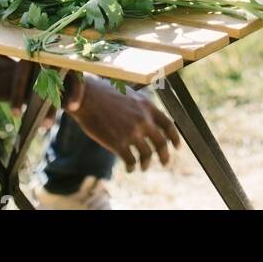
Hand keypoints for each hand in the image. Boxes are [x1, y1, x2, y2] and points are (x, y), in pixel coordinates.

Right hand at [66, 77, 180, 171]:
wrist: (86, 97)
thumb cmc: (104, 93)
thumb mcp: (129, 94)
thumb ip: (141, 107)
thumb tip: (148, 117)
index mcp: (147, 106)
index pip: (168, 124)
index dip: (174, 137)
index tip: (177, 146)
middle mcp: (143, 119)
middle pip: (161, 142)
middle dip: (165, 155)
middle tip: (165, 162)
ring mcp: (132, 132)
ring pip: (147, 154)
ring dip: (146, 163)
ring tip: (143, 166)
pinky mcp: (119, 144)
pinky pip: (131, 161)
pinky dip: (132, 167)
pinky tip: (130, 168)